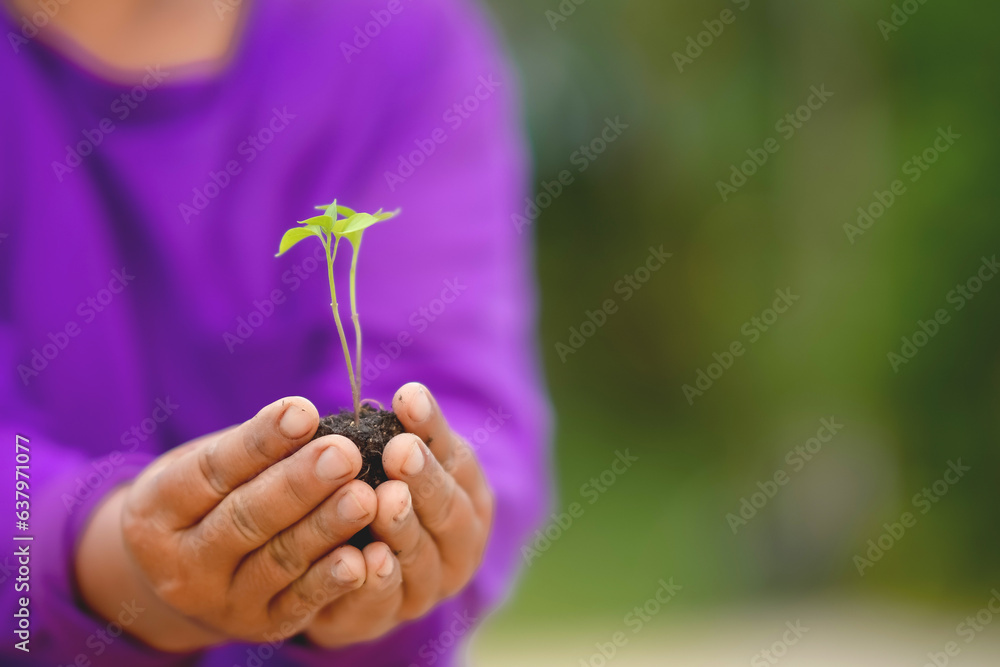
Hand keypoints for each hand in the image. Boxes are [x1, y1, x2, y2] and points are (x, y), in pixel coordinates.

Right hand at [76, 397, 378, 650]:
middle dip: (299, 484)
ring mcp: (221, 601)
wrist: (185, 575)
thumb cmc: (209, 497)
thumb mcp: (206, 465)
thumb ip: (251, 448)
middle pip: (245, 518)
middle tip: (344, 454)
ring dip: (325, 529)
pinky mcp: (262, 626)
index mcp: (157, 511)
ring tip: (364, 497)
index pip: (211, 470)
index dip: (260, 442)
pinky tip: (362, 560)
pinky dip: (331, 583)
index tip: (303, 412)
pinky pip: (299, 604)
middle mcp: (181, 563)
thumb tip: (307, 417)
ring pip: (278, 561)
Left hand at [303, 383, 493, 646]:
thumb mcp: (405, 459)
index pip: (456, 460)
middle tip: (401, 452)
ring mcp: (426, 587)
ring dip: (403, 530)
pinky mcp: (385, 619)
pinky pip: (384, 603)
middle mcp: (458, 546)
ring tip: (384, 501)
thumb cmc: (386, 494)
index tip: (408, 399)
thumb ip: (410, 433)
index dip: (433, 429)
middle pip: (448, 512)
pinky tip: (366, 558)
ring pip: (420, 558)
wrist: (352, 568)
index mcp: (469, 498)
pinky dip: (377, 582)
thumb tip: (408, 394)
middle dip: (424, 481)